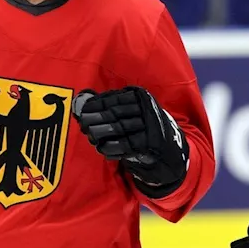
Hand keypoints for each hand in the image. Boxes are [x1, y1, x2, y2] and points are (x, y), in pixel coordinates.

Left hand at [74, 86, 188, 195]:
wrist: (168, 150)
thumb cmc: (141, 127)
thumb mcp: (130, 111)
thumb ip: (107, 105)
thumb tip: (80, 100)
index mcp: (142, 97)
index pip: (114, 99)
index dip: (96, 105)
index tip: (83, 111)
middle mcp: (147, 109)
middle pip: (115, 113)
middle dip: (96, 119)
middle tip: (83, 124)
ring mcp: (149, 127)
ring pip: (119, 128)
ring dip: (101, 133)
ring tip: (91, 137)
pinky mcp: (149, 144)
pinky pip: (125, 145)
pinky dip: (111, 147)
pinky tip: (102, 148)